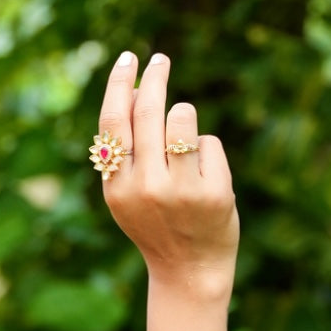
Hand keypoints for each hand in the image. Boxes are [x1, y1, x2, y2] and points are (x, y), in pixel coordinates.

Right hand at [95, 51, 239, 297]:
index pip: (115, 122)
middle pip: (149, 112)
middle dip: (155, 78)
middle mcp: (146, 186)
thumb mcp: (128, 193)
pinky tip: (203, 177)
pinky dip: (207, 152)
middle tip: (160, 59)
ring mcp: (182, 190)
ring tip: (184, 143)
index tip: (128, 59)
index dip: (120, 85)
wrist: (189, 271)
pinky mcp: (215, 193)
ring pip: (183, 119)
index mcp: (117, 187)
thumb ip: (126, 151)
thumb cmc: (157, 223)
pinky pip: (209, 143)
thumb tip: (134, 92)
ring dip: (184, 118)